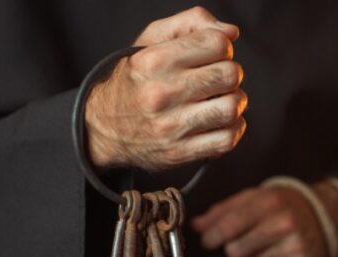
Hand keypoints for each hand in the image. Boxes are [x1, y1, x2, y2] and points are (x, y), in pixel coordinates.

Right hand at [85, 7, 247, 170]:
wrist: (102, 128)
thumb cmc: (135, 79)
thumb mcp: (150, 40)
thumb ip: (190, 23)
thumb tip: (232, 33)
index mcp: (153, 61)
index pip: (216, 44)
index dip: (223, 47)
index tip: (213, 56)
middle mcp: (161, 94)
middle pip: (229, 75)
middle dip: (231, 73)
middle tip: (218, 79)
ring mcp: (170, 126)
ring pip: (231, 107)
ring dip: (235, 101)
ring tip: (222, 99)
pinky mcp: (179, 152)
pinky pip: (227, 139)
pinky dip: (234, 128)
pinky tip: (221, 121)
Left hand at [191, 182, 337, 256]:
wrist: (324, 215)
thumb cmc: (280, 205)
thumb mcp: (253, 198)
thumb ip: (222, 211)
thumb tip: (194, 226)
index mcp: (269, 202)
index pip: (229, 226)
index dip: (212, 237)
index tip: (208, 241)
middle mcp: (284, 223)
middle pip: (235, 251)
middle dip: (233, 248)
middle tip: (244, 241)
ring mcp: (295, 246)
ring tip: (263, 247)